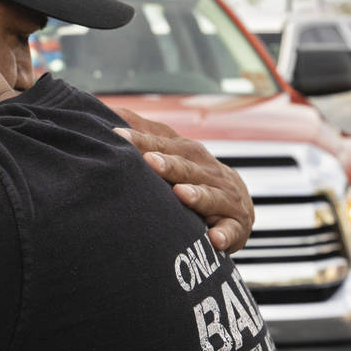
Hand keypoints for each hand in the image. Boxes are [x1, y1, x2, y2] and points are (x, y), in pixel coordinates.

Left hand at [112, 106, 254, 253]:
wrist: (238, 204)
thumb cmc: (195, 177)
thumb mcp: (175, 153)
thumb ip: (146, 134)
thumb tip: (112, 110)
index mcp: (190, 154)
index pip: (165, 145)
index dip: (142, 141)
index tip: (118, 136)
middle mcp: (209, 173)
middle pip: (187, 167)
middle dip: (169, 164)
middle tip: (149, 161)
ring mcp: (225, 199)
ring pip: (211, 196)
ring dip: (197, 195)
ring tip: (181, 194)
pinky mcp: (236, 226)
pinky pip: (230, 231)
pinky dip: (224, 235)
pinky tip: (214, 240)